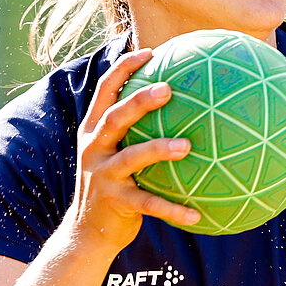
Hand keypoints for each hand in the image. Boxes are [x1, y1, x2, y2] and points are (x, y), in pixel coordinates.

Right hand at [67, 48, 198, 251]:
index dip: (124, 69)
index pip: (105, 91)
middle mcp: (94, 148)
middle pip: (115, 116)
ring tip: (188, 145)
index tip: (149, 52)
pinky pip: (150, 203)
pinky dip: (173, 209)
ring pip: (132, 157)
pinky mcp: (115, 202)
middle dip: (139, 100)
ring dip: (159, 149)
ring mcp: (102, 175)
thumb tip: (180, 111)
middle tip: (168, 88)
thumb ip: (137, 134)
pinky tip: (197, 212)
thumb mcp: (118, 157)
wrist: (88, 233)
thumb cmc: (115, 189)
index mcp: (95, 132)